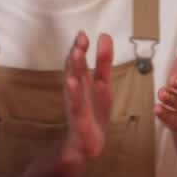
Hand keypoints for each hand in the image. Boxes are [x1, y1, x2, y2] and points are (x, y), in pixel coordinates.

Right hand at [61, 31, 113, 163]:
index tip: (83, 33)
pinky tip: (72, 83)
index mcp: (83, 80)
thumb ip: (103, 61)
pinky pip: (75, 105)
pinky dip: (73, 94)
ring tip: (75, 54)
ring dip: (73, 69)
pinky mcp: (78, 118)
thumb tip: (104, 35)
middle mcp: (77, 89)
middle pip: (75, 69)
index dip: (81, 47)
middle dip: (77, 54)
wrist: (88, 143)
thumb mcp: (103, 84)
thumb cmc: (94, 111)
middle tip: (80, 40)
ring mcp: (76, 103)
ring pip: (73, 84)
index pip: (80, 60)